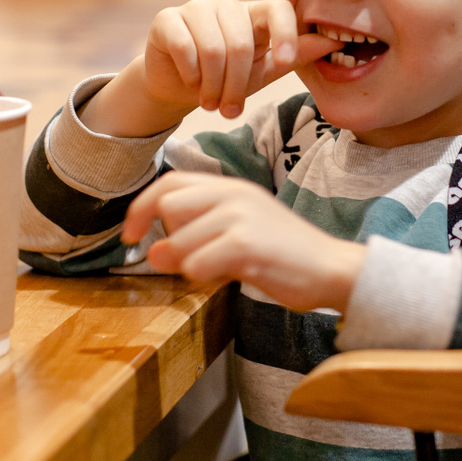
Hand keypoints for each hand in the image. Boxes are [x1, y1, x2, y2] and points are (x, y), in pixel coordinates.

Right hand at [82, 0, 338, 135]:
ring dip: (212, 85)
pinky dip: (190, 73)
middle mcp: (226, 5)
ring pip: (213, 48)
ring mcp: (195, 8)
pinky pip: (184, 46)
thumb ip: (296, 55)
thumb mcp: (265, 70)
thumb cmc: (227, 77)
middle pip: (241, 42)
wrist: (178, 86)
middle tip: (230, 111)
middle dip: (236, 86)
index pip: (279, 8)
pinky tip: (190, 81)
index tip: (284, 62)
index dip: (285, 33)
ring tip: (210, 103)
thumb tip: (335, 41)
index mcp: (255, 14)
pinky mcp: (167, 19)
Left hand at [123, 171, 366, 312]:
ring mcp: (241, 217)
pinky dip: (202, 278)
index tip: (129, 235)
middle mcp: (234, 194)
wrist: (332, 268)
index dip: (140, 207)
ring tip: (214, 271)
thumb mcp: (240, 231)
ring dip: (185, 264)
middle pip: (168, 205)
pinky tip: (227, 279)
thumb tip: (153, 252)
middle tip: (182, 260)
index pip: (169, 181)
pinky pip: (197, 265)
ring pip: (178, 240)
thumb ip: (198, 233)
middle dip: (165, 238)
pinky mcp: (247, 244)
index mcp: (231, 187)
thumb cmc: (284, 255)